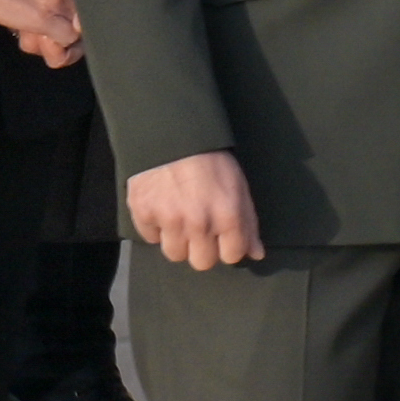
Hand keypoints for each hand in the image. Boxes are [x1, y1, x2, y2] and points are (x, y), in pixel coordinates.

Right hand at [128, 150, 262, 269]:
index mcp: (227, 216)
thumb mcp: (239, 189)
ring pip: (175, 255)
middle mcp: (198, 222)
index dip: (228, 249)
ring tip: (181, 221)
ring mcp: (168, 219)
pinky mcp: (143, 213)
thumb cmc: (212, 163)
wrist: (173, 138)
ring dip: (178, 242)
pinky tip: (163, 210)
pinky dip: (156, 228)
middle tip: (201, 232)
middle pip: (202, 262)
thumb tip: (256, 253)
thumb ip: (248, 224)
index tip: (224, 240)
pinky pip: (150, 237)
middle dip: (203, 250)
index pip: (231, 256)